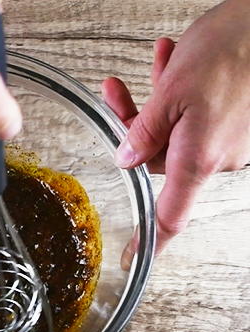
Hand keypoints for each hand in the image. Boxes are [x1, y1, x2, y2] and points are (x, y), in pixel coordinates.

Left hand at [102, 0, 249, 260]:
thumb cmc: (233, 50)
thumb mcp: (173, 91)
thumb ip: (144, 131)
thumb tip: (125, 160)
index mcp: (198, 159)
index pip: (168, 216)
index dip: (149, 243)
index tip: (131, 260)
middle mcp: (216, 156)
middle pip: (157, 159)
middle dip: (133, 125)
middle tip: (115, 92)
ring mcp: (228, 140)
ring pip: (174, 131)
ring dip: (157, 101)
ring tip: (161, 64)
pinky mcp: (236, 122)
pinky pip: (196, 117)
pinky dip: (180, 94)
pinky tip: (173, 62)